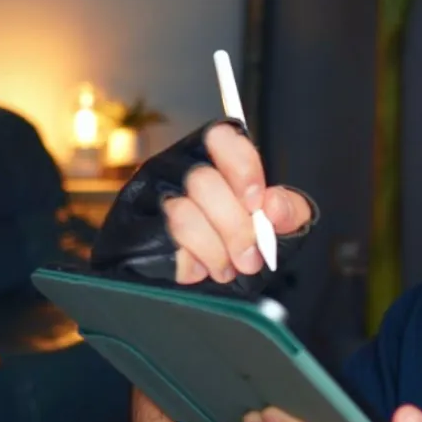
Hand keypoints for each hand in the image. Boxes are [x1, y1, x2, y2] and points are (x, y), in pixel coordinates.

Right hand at [89, 118, 317, 293]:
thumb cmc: (246, 242)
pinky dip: (189, 264)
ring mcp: (150, 196)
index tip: (256, 203)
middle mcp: (177, 167)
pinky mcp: (132, 229)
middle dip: (234, 227)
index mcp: (215, 156)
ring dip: (214, 250)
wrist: (214, 284)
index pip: (221, 137)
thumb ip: (289, 211)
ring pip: (182, 214)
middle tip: (250, 257)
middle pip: (203, 182)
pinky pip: (163, 244)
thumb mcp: (280, 225)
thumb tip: (273, 205)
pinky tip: (200, 270)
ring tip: (227, 268)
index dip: (241, 168)